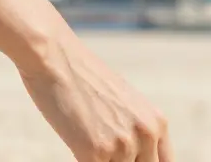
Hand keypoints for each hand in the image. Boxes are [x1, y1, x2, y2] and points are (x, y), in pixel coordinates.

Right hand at [21, 35, 173, 160]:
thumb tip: (131, 153)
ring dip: (101, 160)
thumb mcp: (121, 101)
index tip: (128, 159)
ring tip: (85, 137)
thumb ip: (133, 128)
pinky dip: (81, 159)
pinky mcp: (96, 152)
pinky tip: (75, 142)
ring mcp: (123, 145)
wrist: (53, 58)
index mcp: (156, 122)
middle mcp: (146, 135)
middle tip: (104, 150)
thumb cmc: (80, 76)